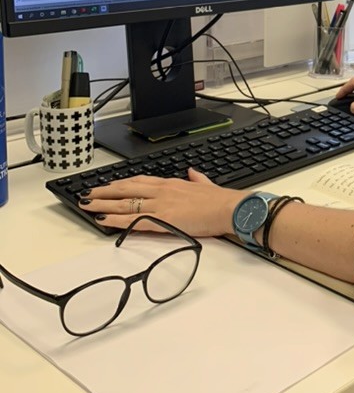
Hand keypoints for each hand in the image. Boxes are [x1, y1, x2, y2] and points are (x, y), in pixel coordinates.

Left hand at [78, 168, 239, 237]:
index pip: (140, 181)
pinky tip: (102, 220)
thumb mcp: (206, 184)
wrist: (228, 208)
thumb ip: (196, 178)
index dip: (121, 183)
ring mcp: (160, 204)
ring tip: (87, 205)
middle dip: (104, 191)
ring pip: (124, 203)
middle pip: (126, 189)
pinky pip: (133, 220)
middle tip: (88, 193)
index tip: (108, 185)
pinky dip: (115, 220)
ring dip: (103, 204)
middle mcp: (162, 190)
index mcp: (171, 183)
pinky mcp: (162, 220)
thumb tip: (192, 172)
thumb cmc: (219, 200)